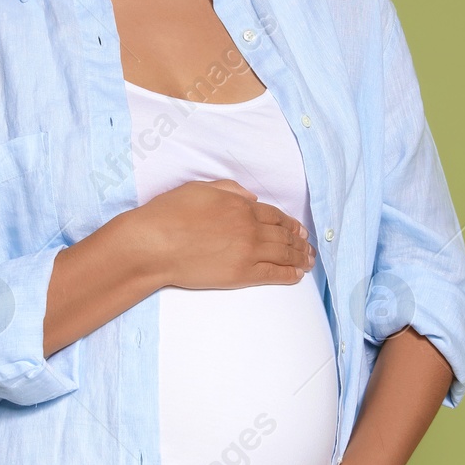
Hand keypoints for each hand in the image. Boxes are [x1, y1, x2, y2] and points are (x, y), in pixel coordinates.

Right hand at [122, 179, 314, 291]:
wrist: (155, 243)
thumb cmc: (170, 214)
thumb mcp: (199, 188)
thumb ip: (228, 189)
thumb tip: (251, 196)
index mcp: (241, 205)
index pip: (274, 215)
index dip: (289, 223)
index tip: (298, 229)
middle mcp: (250, 227)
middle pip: (283, 235)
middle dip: (299, 241)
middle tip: (309, 247)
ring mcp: (248, 252)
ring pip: (283, 254)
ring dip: (300, 257)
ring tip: (309, 261)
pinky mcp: (241, 274)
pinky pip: (273, 274)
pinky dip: (289, 274)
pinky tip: (297, 275)